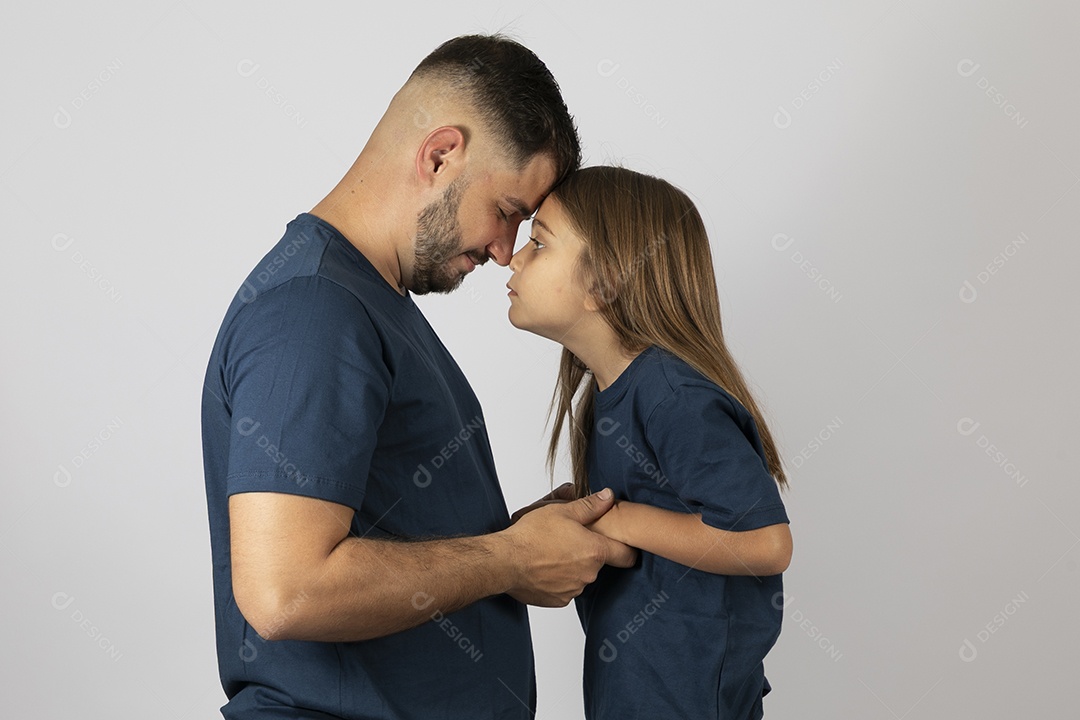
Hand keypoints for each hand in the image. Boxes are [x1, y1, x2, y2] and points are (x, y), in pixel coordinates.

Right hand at [501, 488, 637, 607]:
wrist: (505, 561)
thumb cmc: (532, 535)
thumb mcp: (562, 511)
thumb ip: (590, 506)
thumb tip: (609, 497)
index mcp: (595, 551)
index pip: (626, 555)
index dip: (627, 549)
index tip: (623, 546)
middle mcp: (589, 574)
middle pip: (598, 563)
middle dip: (587, 552)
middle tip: (567, 540)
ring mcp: (574, 589)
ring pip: (580, 576)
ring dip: (572, 567)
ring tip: (551, 553)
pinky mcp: (558, 600)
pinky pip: (565, 589)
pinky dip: (558, 580)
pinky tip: (544, 568)